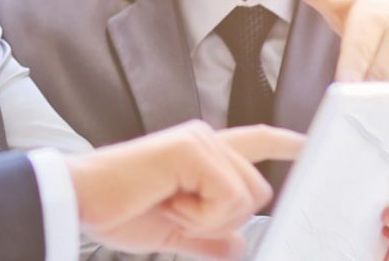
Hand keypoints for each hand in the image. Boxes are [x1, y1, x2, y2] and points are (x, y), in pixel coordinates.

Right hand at [67, 121, 302, 258]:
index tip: (308, 145)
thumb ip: (207, 239)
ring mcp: (198, 141)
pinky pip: (227, 196)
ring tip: (169, 207)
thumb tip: (237, 248)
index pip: (252, 141)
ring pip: (246, 194)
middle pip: (258, 189)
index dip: (283, 142)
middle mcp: (203, 139)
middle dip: (226, 219)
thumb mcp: (171, 232)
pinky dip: (201, 215)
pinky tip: (168, 203)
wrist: (80, 201)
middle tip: (179, 216)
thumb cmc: (114, 210)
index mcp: (198, 155)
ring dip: (210, 218)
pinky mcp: (190, 149)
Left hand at [296, 0, 388, 115]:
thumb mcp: (350, 5)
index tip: (342, 89)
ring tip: (369, 124)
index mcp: (374, 18)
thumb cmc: (382, 24)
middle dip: (360, 102)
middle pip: (376, 81)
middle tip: (347, 118)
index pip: (358, 49)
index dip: (351, 71)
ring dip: (382, 116)